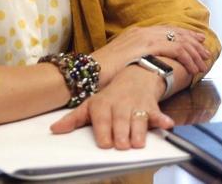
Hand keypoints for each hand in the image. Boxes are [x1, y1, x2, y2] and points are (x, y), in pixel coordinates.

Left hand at [50, 65, 172, 148]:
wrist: (136, 75)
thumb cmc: (110, 96)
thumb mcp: (91, 104)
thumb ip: (74, 119)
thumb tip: (54, 130)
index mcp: (103, 104)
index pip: (103, 118)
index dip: (104, 131)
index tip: (105, 144)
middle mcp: (120, 104)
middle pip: (121, 120)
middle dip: (122, 133)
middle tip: (122, 146)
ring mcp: (137, 104)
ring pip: (138, 119)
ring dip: (139, 130)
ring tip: (137, 143)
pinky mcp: (152, 106)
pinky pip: (158, 113)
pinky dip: (163, 119)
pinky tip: (166, 124)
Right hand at [91, 25, 213, 85]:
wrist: (89, 73)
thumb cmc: (102, 74)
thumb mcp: (123, 63)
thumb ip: (137, 61)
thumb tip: (147, 67)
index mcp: (137, 33)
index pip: (167, 30)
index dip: (184, 35)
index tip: (197, 40)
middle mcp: (143, 31)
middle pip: (177, 33)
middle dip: (194, 42)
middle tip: (206, 51)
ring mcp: (146, 37)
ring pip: (180, 41)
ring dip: (194, 53)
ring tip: (204, 63)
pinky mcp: (148, 46)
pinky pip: (177, 49)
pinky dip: (188, 58)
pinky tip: (195, 67)